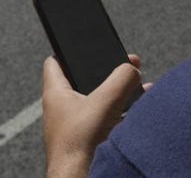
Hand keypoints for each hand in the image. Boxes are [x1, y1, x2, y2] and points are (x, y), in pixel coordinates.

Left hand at [42, 55, 144, 177]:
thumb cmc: (79, 144)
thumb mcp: (105, 101)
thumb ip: (121, 79)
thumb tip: (132, 69)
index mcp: (56, 93)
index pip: (54, 62)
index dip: (68, 51)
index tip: (83, 46)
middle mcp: (61, 109)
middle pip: (82, 80)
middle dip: (104, 73)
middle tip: (122, 67)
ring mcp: (72, 125)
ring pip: (95, 101)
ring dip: (114, 94)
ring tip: (135, 87)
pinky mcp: (84, 140)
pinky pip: (103, 120)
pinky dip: (118, 113)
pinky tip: (136, 112)